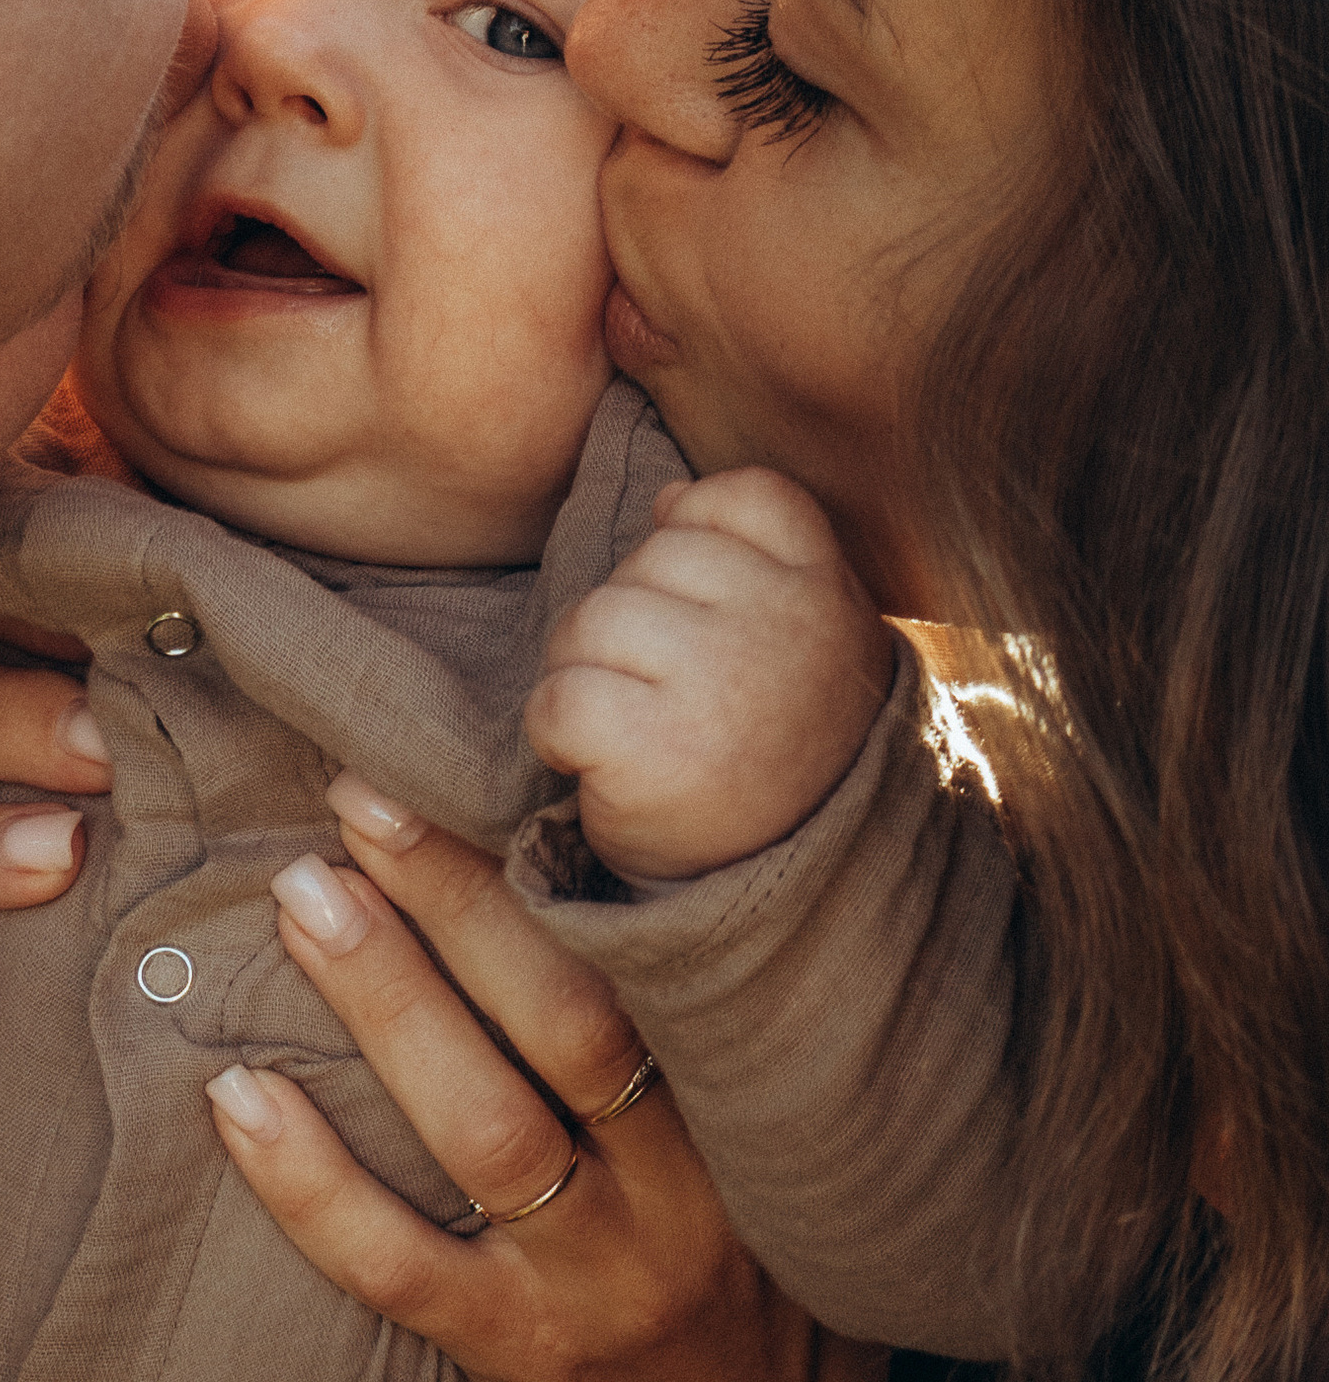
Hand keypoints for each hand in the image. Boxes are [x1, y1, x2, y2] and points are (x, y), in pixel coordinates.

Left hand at [207, 783, 892, 1381]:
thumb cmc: (761, 1296)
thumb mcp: (789, 1159)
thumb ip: (732, 1038)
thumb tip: (674, 860)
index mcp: (755, 1118)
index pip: (669, 962)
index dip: (581, 853)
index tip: (496, 753)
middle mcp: (689, 1192)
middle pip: (570, 1016)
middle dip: (462, 897)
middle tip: (362, 790)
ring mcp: (602, 1281)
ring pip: (486, 1126)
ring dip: (388, 1002)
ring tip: (304, 897)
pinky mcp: (522, 1358)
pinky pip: (400, 1267)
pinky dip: (311, 1184)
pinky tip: (236, 1099)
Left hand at [524, 469, 893, 884]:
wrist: (781, 885)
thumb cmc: (769, 749)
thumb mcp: (798, 642)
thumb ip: (752, 557)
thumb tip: (668, 497)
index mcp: (825, 591)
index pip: (741, 497)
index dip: (695, 540)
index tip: (706, 622)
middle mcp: (783, 627)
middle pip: (645, 559)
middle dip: (629, 624)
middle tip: (664, 698)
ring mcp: (721, 683)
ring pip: (589, 621)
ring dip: (586, 676)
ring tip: (635, 729)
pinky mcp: (655, 746)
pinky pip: (558, 697)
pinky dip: (556, 733)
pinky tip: (601, 765)